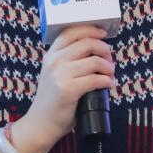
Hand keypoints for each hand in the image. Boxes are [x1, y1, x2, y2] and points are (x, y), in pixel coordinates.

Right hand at [12, 25, 115, 152]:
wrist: (41, 123)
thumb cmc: (52, 100)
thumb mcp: (53, 74)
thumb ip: (66, 60)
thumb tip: (95, 51)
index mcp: (51, 55)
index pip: (71, 31)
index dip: (90, 29)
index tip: (103, 34)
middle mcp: (54, 61)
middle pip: (87, 43)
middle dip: (105, 50)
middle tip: (109, 60)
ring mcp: (61, 75)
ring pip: (95, 61)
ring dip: (109, 67)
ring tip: (110, 75)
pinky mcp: (69, 89)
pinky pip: (96, 79)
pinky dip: (108, 81)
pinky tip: (109, 85)